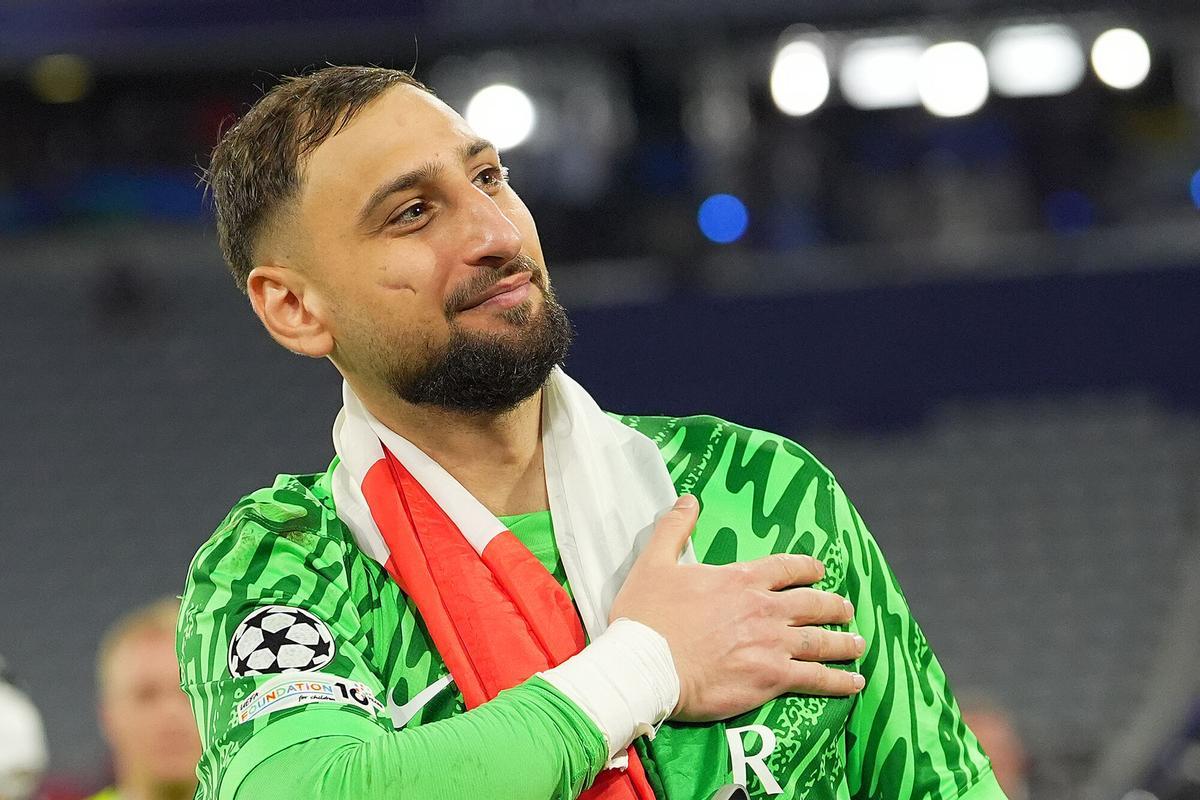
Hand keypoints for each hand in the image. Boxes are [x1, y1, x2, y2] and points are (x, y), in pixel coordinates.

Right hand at [610, 494, 865, 721]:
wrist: (645, 665)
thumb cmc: (646, 616)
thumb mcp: (654, 562)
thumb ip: (675, 529)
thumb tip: (689, 499)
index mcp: (740, 579)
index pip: (786, 567)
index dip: (806, 568)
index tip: (819, 570)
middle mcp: (763, 609)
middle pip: (812, 604)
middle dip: (833, 606)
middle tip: (846, 610)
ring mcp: (772, 645)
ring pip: (821, 641)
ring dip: (844, 642)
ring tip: (858, 644)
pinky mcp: (771, 678)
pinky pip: (816, 678)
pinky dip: (839, 681)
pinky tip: (854, 683)